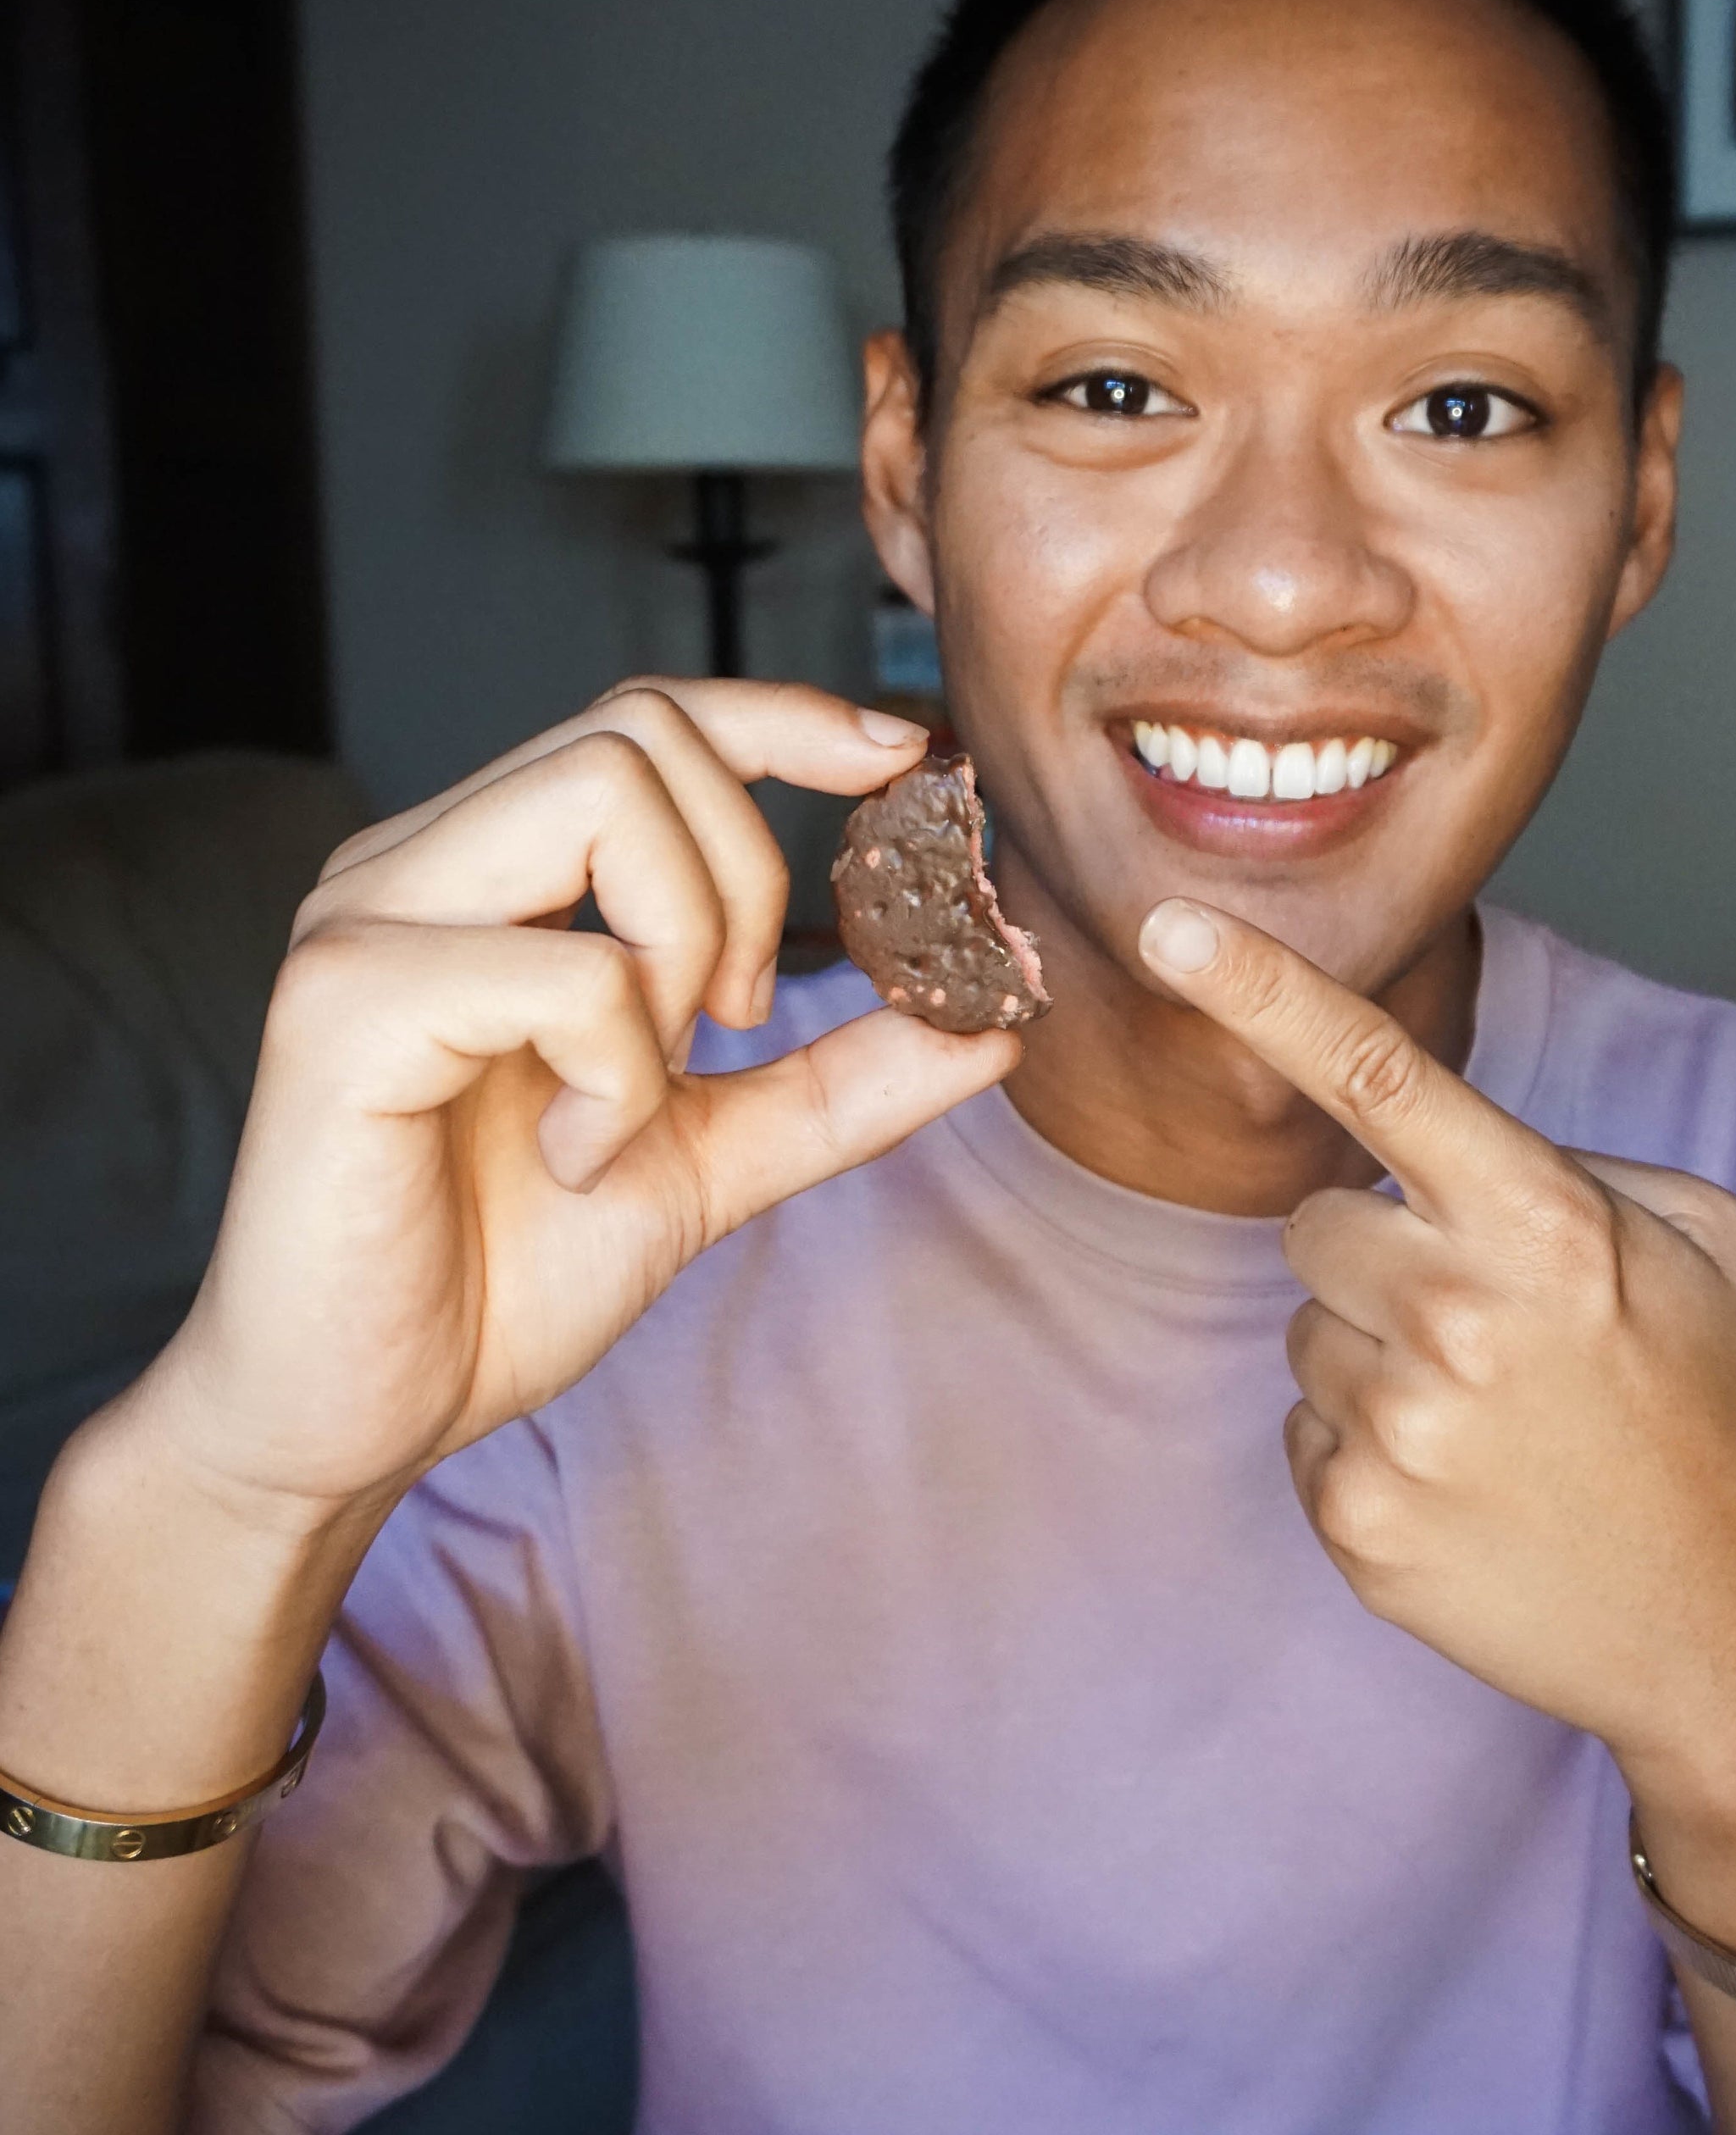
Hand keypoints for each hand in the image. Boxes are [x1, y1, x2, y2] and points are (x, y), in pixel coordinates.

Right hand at [128, 681, 1016, 1537]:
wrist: (350, 1421)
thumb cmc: (496, 1280)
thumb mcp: (706, 1162)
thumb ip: (836, 1085)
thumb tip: (994, 1022)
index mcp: (482, 878)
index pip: (643, 714)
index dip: (784, 713)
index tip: (900, 761)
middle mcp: (410, 865)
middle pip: (641, 730)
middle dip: (746, 875)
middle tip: (730, 1024)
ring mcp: (363, 922)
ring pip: (603, 794)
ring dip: (679, 949)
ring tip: (636, 1094)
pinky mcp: (341, 1006)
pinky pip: (562, 968)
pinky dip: (618, 1071)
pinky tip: (572, 1157)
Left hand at [1139, 896, 1735, 1947]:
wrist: (1722, 1629)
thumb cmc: (1703, 1413)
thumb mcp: (1697, 1241)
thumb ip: (1564, 1163)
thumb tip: (1443, 1152)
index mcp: (1539, 1221)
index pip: (1377, 1073)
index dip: (1259, 987)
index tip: (1167, 926)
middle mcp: (1453, 1313)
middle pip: (1312, 1222)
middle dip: (1374, 1252)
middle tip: (1479, 1324)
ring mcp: (1395, 1426)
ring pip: (1304, 1333)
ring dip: (1372, 1357)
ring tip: (1484, 1417)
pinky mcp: (1353, 1521)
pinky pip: (1303, 1434)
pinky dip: (1364, 1452)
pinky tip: (1458, 1484)